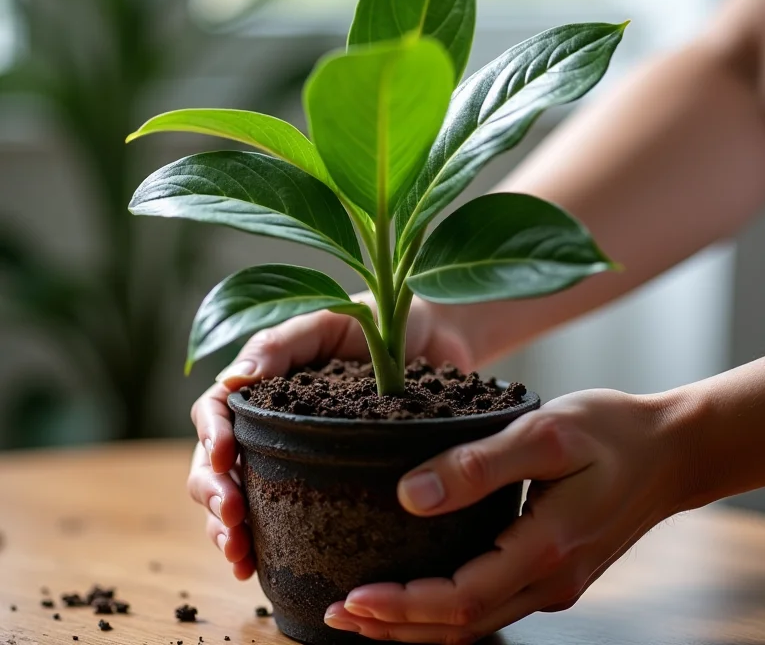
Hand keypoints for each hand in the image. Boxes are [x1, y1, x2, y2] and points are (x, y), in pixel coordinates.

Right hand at [186, 294, 473, 578]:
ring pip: (241, 493)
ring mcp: (294, 451)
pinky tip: (256, 564)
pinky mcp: (324, 476)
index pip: (215, 410)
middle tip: (232, 523)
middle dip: (214, 494)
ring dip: (227, 528)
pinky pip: (282, 512)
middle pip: (215, 461)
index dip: (209, 436)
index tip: (222, 459)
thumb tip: (229, 380)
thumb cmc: (379, 318)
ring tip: (239, 556)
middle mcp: (270, 419)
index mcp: (264, 381)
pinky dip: (262, 541)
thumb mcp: (329, 320)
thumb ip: (281, 344)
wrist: (435, 335)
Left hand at [324, 388, 682, 642]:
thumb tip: (411, 495)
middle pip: (460, 624)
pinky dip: (447, 608)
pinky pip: (491, 604)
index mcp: (546, 549)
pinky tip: (420, 592)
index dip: (401, 606)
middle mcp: (549, 580)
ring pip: (475, 621)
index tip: (353, 598)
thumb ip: (480, 465)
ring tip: (365, 613)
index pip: (459, 600)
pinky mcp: (554, 569)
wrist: (670, 450)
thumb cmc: (609, 432)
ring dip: (417, 623)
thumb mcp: (544, 434)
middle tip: (338, 614)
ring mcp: (554, 581)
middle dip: (395, 626)